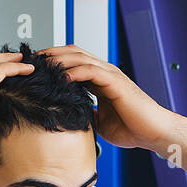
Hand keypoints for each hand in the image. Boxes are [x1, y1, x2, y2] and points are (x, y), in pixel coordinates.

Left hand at [37, 45, 177, 153]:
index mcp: (101, 80)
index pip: (72, 62)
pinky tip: (62, 77)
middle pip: (72, 53)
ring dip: (59, 60)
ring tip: (41, 65)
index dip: (53, 63)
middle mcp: (105, 73)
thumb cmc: (134, 128)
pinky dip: (75, 72)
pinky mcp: (116, 82)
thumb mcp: (101, 122)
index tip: (35, 70)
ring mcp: (111, 75)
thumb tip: (68, 118)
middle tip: (31, 61)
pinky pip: (91, 71)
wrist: (155, 133)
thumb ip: (86, 114)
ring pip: (79, 57)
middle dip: (50, 55)